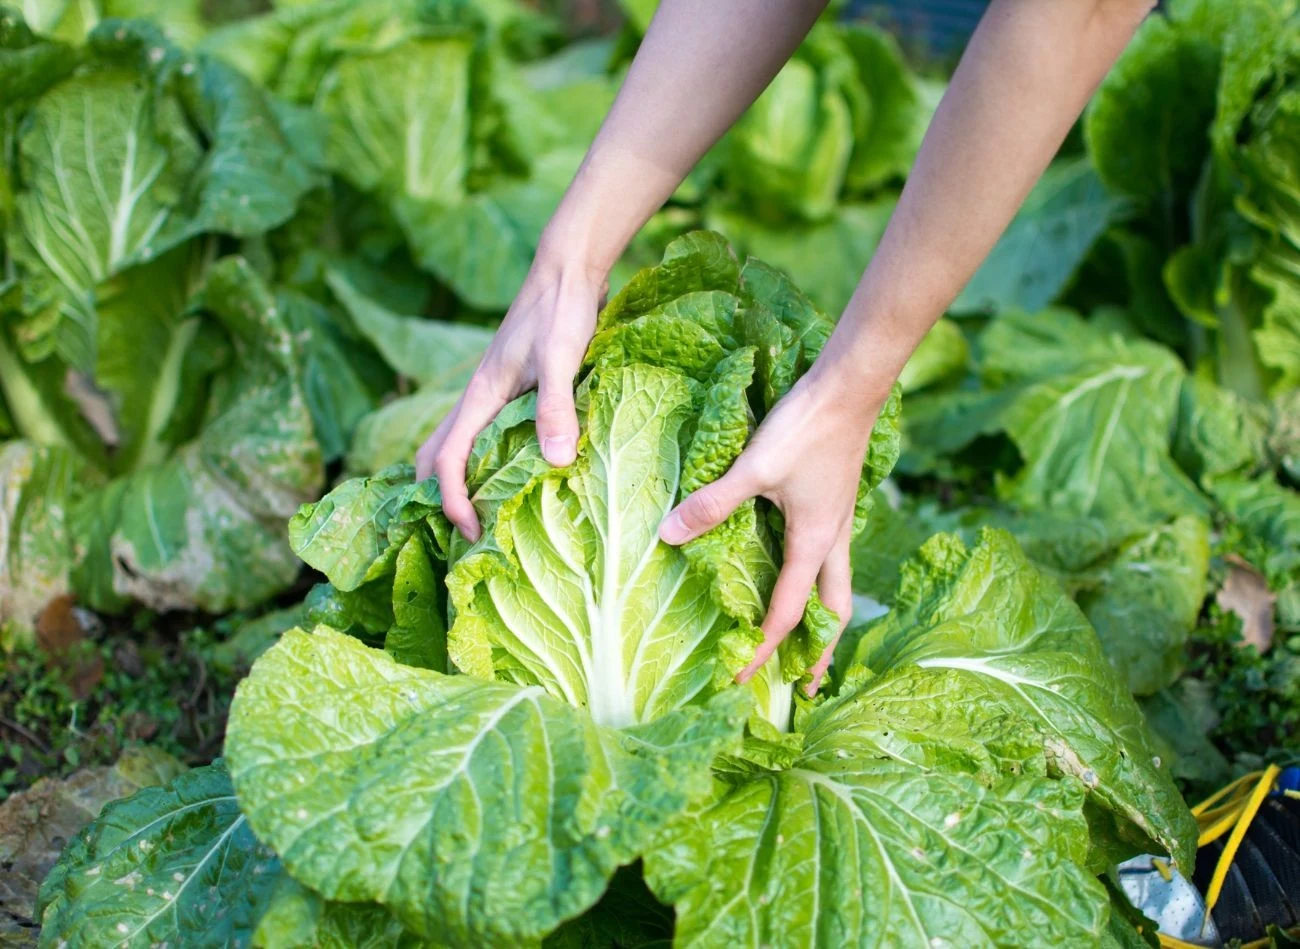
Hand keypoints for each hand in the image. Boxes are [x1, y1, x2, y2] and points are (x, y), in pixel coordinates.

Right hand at [416, 258, 604, 541]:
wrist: (569, 270)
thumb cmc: (562, 309)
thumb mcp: (562, 357)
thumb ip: (557, 407)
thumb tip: (556, 461)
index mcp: (481, 395)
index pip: (447, 459)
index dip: (452, 500)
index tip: (470, 531)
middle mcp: (480, 398)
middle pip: (437, 454)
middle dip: (440, 497)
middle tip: (466, 534)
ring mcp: (494, 393)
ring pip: (459, 443)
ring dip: (461, 479)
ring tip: (485, 515)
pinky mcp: (513, 389)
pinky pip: (488, 434)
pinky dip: (489, 460)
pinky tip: (518, 475)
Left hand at [658, 365, 886, 694]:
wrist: (849, 387)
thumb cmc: (806, 428)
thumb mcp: (754, 467)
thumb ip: (712, 503)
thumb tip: (668, 535)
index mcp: (812, 544)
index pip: (784, 614)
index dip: (761, 650)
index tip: (739, 680)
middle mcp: (830, 541)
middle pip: (832, 613)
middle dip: (819, 652)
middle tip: (805, 684)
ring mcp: (836, 522)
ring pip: (836, 586)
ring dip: (822, 619)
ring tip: (809, 641)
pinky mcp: (832, 502)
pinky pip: (829, 557)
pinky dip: (817, 581)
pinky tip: (797, 570)